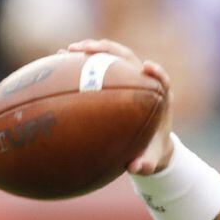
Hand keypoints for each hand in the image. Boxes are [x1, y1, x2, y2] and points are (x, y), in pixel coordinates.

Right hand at [64, 39, 173, 173]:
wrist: (148, 145)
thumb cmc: (151, 152)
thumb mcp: (150, 160)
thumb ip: (145, 164)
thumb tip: (134, 168)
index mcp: (159, 98)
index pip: (161, 79)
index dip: (156, 71)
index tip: (147, 67)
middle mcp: (143, 82)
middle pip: (129, 58)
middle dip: (110, 50)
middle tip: (88, 50)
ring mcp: (128, 78)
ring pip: (111, 56)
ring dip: (91, 50)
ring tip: (67, 50)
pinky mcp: (114, 79)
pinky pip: (96, 65)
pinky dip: (79, 62)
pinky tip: (58, 60)